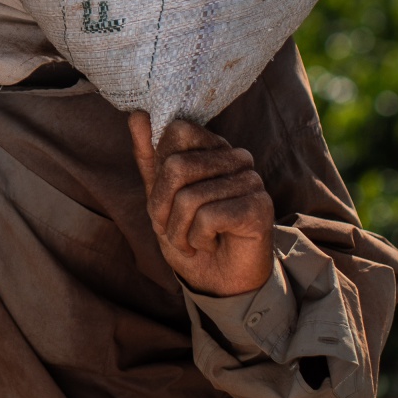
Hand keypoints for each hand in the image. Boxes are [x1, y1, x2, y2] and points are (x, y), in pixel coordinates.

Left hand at [128, 112, 275, 297]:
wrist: (217, 281)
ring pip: (190, 196)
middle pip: (177, 165)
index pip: (176, 131)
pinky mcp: (259, 207)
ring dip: (179, 231)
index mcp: (212, 148)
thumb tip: (137, 116)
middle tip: (173, 228)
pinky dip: (199, 239)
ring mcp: (250, 180)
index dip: (159, 174)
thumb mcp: (159, 198)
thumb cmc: (190, 235)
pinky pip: (209, 217)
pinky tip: (210, 244)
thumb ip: (150, 158)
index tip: (164, 202)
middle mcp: (235, 157)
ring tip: (192, 241)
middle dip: (163, 207)